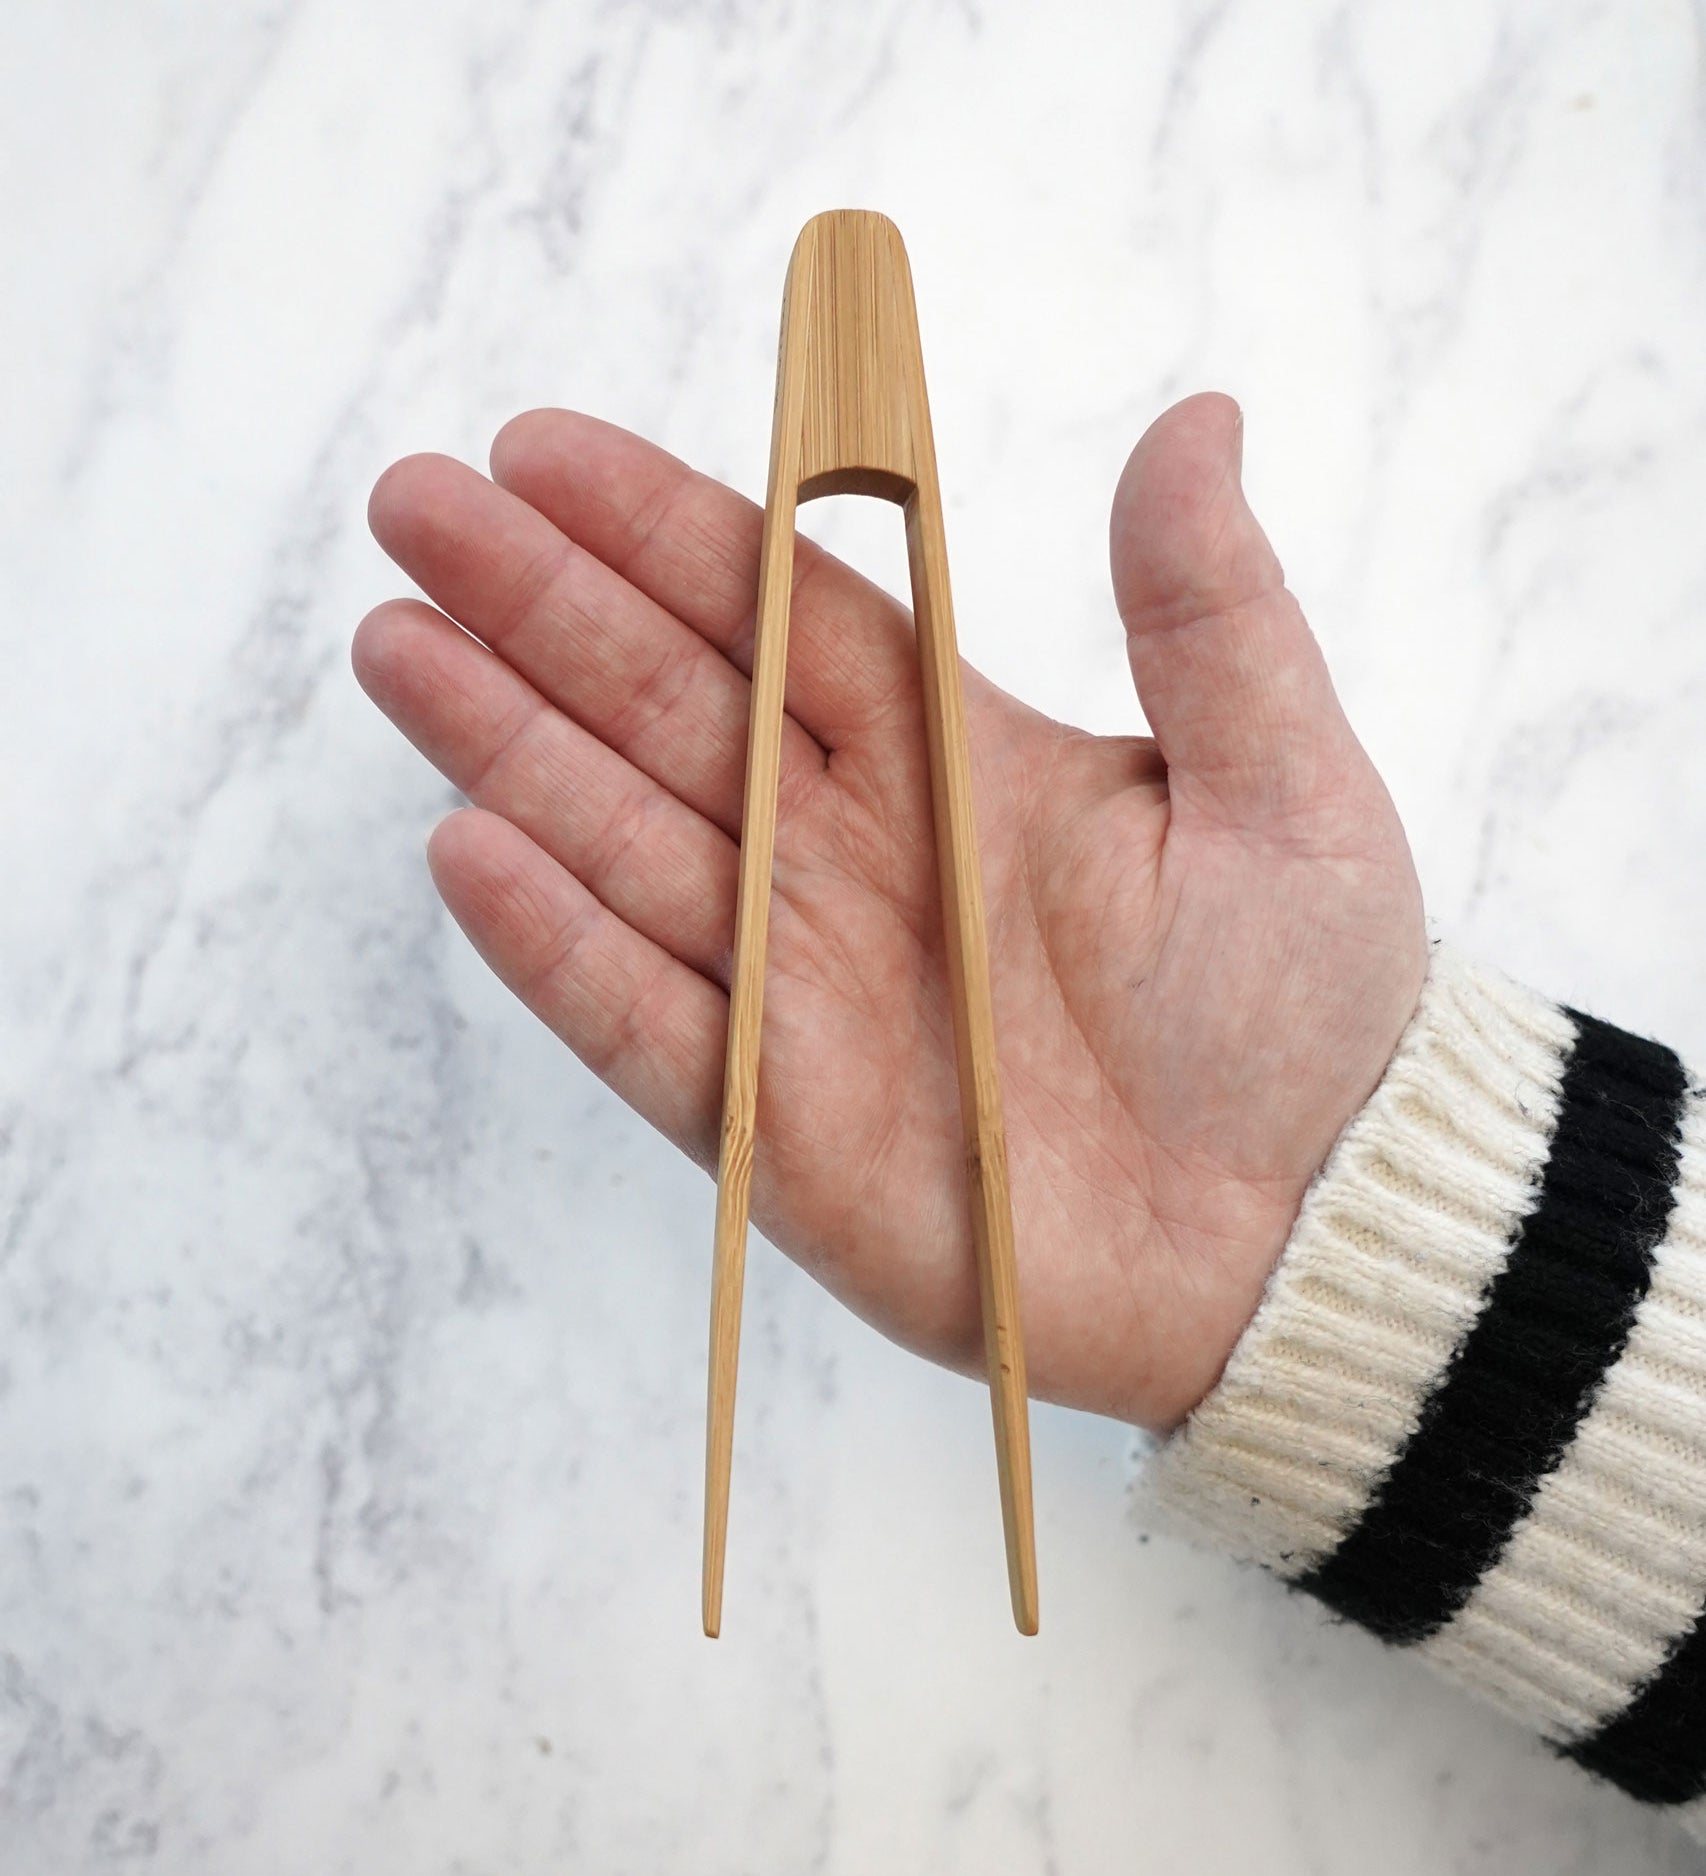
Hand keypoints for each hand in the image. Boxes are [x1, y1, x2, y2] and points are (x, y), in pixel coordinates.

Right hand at [354, 392, 1425, 1429]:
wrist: (1302, 1234)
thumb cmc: (1308, 1007)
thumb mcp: (1283, 783)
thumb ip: (1211, 611)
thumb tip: (1198, 416)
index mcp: (952, 753)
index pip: (777, 610)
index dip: (660, 531)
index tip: (542, 449)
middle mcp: (851, 853)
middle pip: (669, 705)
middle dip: (537, 606)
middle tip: (414, 509)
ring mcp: (802, 986)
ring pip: (627, 842)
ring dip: (507, 748)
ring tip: (398, 647)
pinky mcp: (777, 1124)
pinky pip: (645, 1022)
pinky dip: (557, 944)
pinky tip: (468, 848)